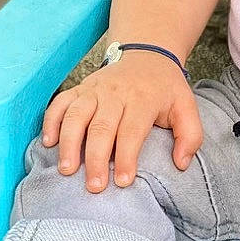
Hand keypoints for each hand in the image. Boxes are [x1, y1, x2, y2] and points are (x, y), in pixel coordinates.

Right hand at [41, 55, 201, 192]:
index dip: (126, 157)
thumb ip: (190, 136)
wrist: (146, 54)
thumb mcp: (187, 107)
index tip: (123, 182)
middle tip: (94, 186)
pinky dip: (51, 121)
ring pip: (76, 115)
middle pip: (101, 127)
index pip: (132, 130)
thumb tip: (181, 163)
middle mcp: (115, 93)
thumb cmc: (165, 88)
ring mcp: (94, 90)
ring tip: (67, 170)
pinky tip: (49, 143)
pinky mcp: (79, 88)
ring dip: (69, 143)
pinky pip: (60, 103)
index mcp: (143, 99)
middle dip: (96, 158)